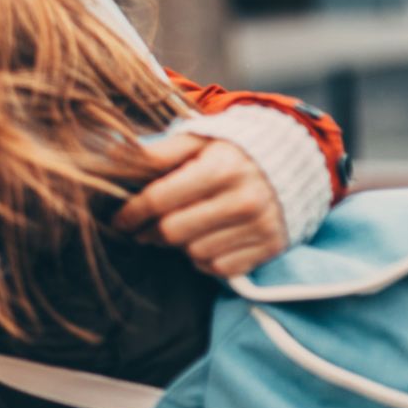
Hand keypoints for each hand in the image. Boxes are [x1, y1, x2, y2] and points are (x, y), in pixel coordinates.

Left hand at [115, 134, 287, 277]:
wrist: (294, 160)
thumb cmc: (231, 149)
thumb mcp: (197, 140)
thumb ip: (158, 151)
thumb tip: (113, 154)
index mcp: (221, 167)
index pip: (160, 199)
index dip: (132, 213)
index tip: (118, 221)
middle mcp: (244, 198)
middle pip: (173, 232)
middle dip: (150, 232)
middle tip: (142, 229)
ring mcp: (261, 225)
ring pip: (194, 252)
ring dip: (180, 245)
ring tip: (182, 227)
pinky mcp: (271, 246)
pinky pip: (220, 267)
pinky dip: (206, 258)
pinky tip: (207, 239)